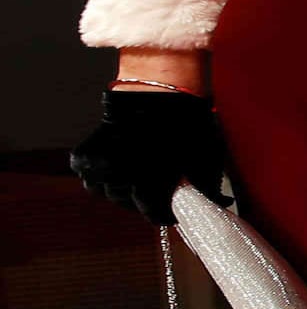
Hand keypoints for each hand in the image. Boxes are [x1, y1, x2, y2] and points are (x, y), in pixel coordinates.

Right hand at [69, 90, 227, 224]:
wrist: (160, 93)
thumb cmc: (187, 125)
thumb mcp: (205, 159)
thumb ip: (207, 187)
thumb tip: (219, 204)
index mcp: (151, 183)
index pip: (153, 214)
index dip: (164, 214)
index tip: (169, 211)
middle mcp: (123, 178)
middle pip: (129, 203)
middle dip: (143, 199)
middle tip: (154, 188)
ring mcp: (101, 168)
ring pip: (106, 192)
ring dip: (121, 186)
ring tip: (136, 173)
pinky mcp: (85, 156)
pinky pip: (88, 176)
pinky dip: (99, 174)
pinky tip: (115, 165)